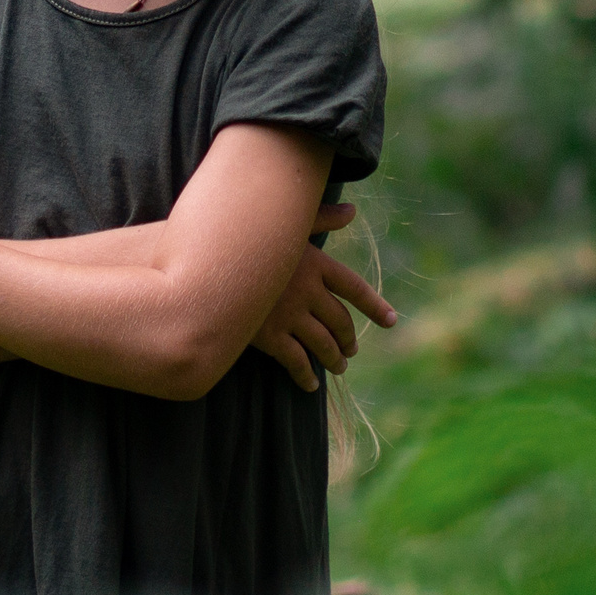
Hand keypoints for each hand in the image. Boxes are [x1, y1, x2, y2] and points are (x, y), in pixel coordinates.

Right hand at [252, 204, 398, 391]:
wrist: (203, 264)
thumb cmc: (244, 237)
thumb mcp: (285, 223)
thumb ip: (320, 218)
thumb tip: (352, 211)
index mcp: (315, 262)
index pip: (355, 288)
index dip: (375, 307)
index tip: (392, 321)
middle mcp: (307, 290)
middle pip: (340, 321)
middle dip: (348, 338)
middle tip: (351, 348)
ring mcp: (288, 314)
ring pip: (323, 344)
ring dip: (334, 359)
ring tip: (338, 366)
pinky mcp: (267, 335)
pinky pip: (296, 361)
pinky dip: (306, 375)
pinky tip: (310, 383)